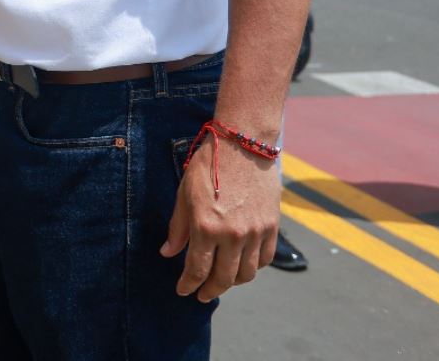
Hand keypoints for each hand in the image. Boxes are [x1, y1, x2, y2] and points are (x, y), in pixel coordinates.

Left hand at [161, 130, 280, 299]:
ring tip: (222, 280)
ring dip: (232, 282)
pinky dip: (253, 267)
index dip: (188, 285)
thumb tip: (168, 252)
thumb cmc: (208, 164)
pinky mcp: (271, 226)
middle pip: (223, 279)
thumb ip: (178, 227)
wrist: (243, 143)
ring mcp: (255, 232)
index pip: (197, 270)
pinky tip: (242, 263)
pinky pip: (264, 259)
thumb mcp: (185, 193)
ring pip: (246, 274)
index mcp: (206, 226)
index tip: (184, 292)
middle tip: (202, 294)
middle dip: (210, 291)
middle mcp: (232, 234)